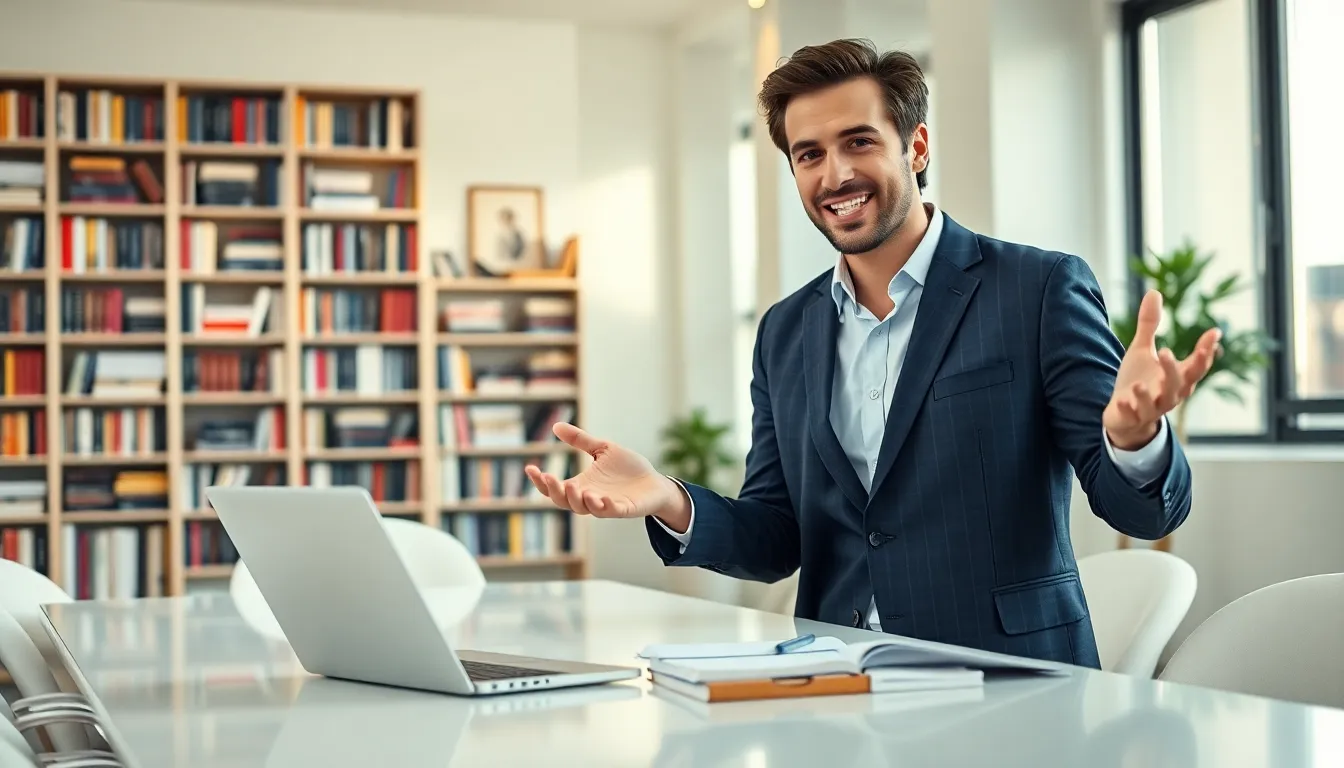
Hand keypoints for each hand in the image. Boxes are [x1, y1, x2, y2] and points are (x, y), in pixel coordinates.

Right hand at [524, 423, 691, 531]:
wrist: (655, 483)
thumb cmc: (628, 468)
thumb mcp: (602, 449)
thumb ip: (581, 440)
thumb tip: (556, 426)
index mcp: (582, 484)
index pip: (555, 488)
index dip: (541, 481)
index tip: (530, 468)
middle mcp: (590, 497)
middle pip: (564, 501)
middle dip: (554, 491)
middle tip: (549, 477)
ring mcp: (606, 504)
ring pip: (584, 508)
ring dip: (577, 499)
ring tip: (574, 486)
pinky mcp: (623, 508)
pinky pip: (610, 511)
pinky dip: (604, 506)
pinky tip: (601, 498)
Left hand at [1104, 289, 1221, 449]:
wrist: (1123, 416)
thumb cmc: (1138, 381)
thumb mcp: (1142, 350)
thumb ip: (1150, 325)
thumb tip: (1154, 291)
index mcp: (1177, 378)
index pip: (1198, 365)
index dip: (1206, 351)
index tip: (1215, 332)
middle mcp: (1169, 395)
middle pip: (1180, 384)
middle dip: (1174, 370)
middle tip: (1167, 351)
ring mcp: (1151, 409)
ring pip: (1157, 403)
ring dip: (1148, 394)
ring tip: (1138, 384)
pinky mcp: (1132, 418)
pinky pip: (1132, 415)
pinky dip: (1128, 408)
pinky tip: (1121, 400)